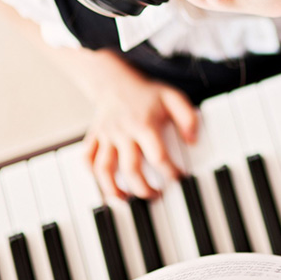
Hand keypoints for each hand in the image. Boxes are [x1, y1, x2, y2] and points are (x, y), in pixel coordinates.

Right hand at [82, 62, 197, 199]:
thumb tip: (193, 141)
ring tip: (126, 199)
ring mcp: (106, 136)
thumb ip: (187, 118)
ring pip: (104, 169)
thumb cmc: (147, 93)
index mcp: (144, 125)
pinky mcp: (94, 137)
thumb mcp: (173, 98)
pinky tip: (105, 183)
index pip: (158, 156)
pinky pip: (87, 159)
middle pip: (131, 168)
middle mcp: (123, 132)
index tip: (179, 179)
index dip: (170, 171)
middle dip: (144, 188)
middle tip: (156, 195)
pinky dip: (92, 174)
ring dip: (113, 188)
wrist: (115, 80)